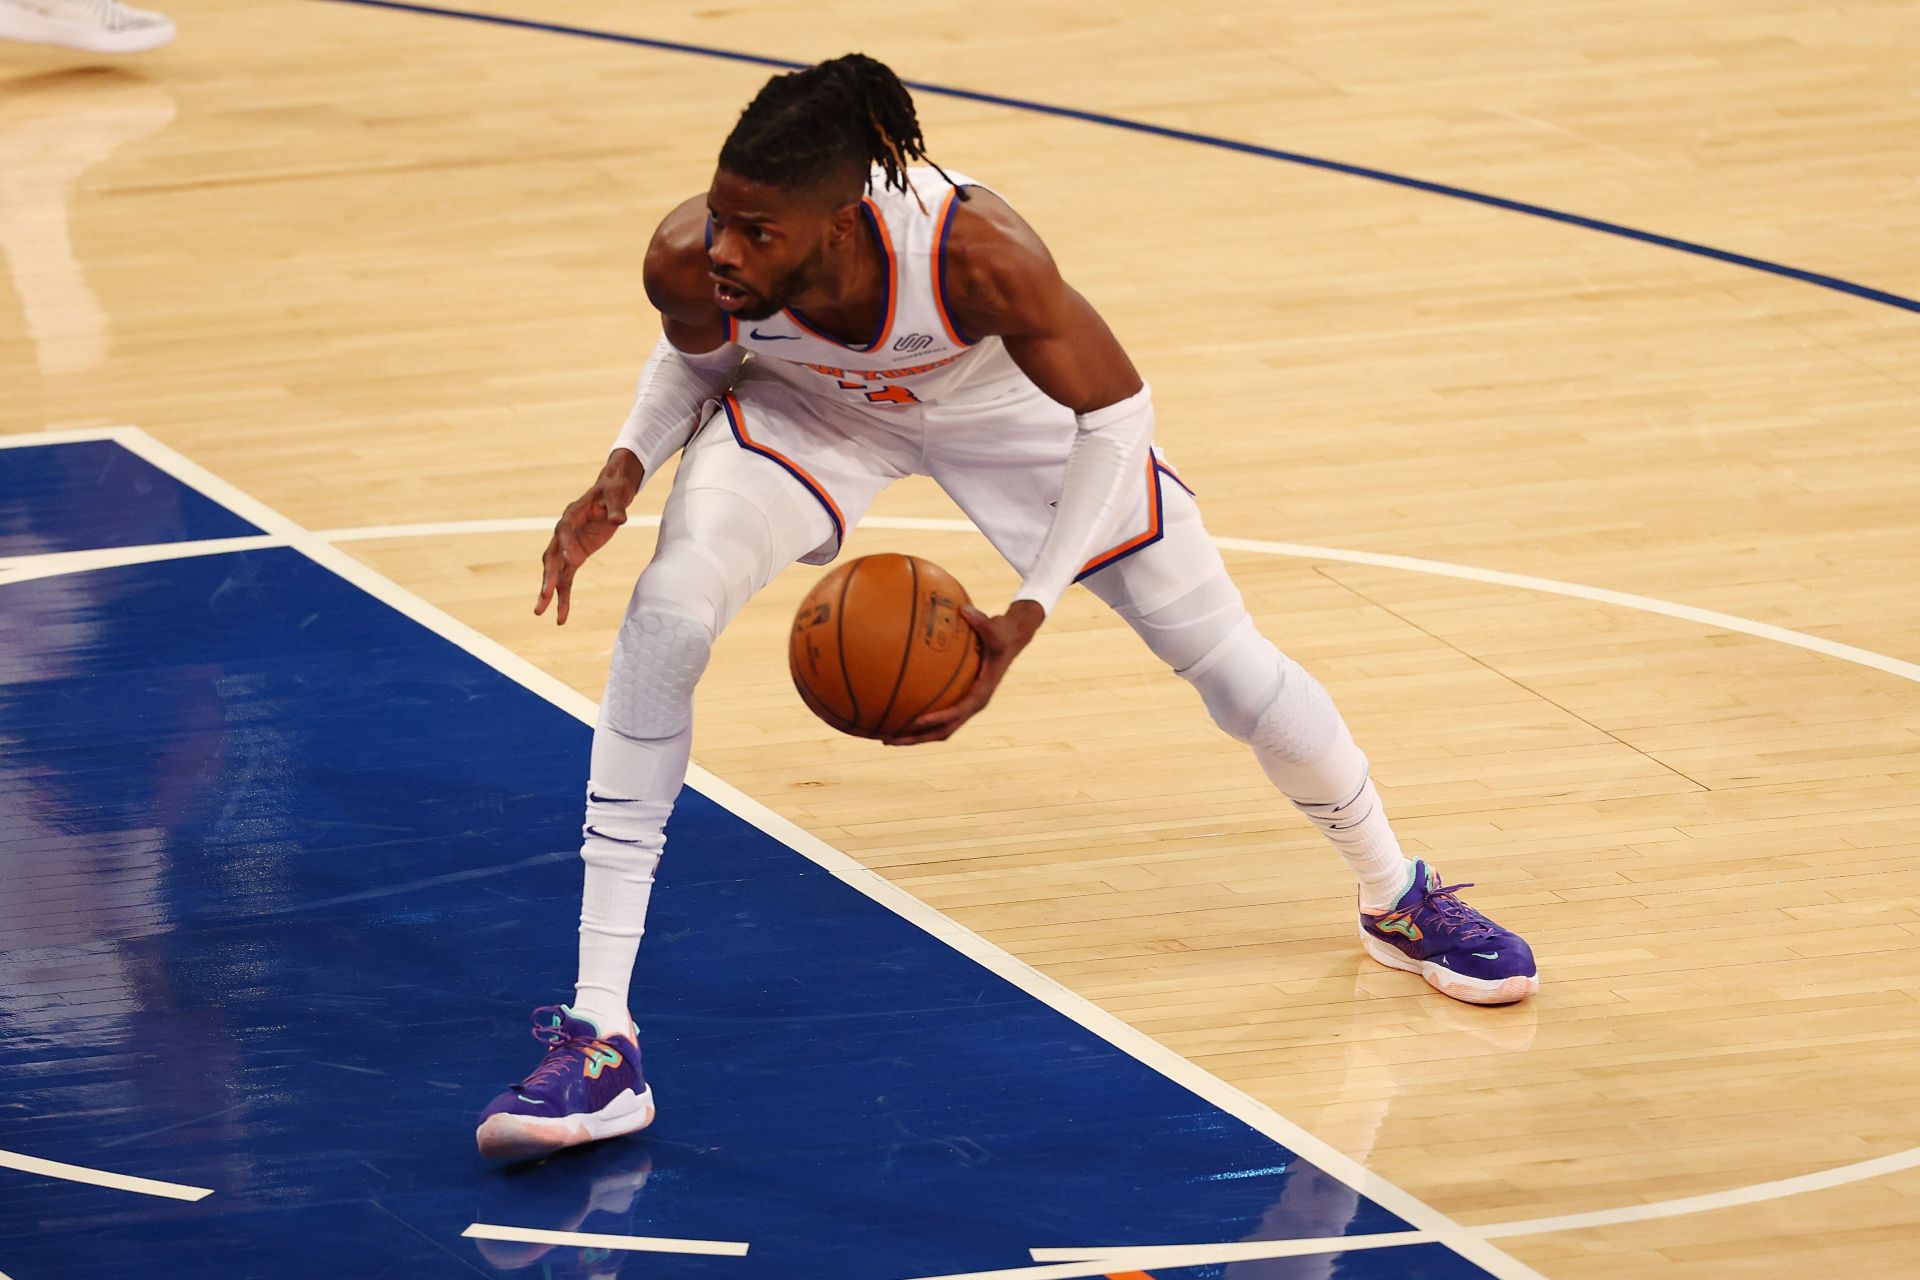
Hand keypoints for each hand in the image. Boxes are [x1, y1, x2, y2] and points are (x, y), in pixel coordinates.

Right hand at [536, 451, 643, 624]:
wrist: (611, 492)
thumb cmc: (613, 491)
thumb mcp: (617, 496)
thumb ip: (617, 509)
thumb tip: (620, 520)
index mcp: (571, 514)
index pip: (564, 530)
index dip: (566, 544)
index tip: (573, 558)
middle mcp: (564, 532)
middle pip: (552, 556)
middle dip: (548, 576)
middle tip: (544, 595)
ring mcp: (568, 546)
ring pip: (555, 572)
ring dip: (549, 593)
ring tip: (540, 613)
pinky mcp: (576, 556)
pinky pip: (567, 578)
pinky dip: (563, 596)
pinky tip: (561, 616)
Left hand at [884, 599, 1045, 744]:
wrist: (1010, 640)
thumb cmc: (1001, 634)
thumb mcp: (996, 628)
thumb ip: (981, 621)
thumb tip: (963, 608)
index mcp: (981, 693)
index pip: (958, 712)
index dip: (939, 718)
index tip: (918, 721)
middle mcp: (972, 704)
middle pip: (943, 731)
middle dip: (916, 738)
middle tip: (889, 740)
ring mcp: (965, 704)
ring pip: (938, 729)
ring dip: (913, 735)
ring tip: (885, 737)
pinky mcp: (959, 699)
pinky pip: (936, 714)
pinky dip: (917, 720)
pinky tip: (895, 713)